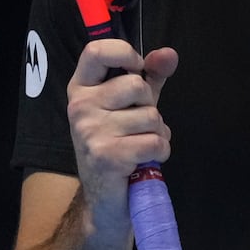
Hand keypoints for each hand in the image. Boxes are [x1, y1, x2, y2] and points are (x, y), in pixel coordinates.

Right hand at [65, 40, 178, 226]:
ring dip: (157, 132)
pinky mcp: (107, 155)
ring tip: (140, 145)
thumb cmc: (119, 143)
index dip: (124, 52)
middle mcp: (80, 107)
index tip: (137, 68)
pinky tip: (146, 159)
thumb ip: (150, 77)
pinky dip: (160, 151)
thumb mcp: (132, 105)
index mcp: (81, 88)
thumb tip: (169, 54)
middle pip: (136, 85)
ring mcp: (91, 131)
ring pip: (151, 116)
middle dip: (150, 106)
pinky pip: (155, 141)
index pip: (96, 51)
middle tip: (137, 125)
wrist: (105, 199)